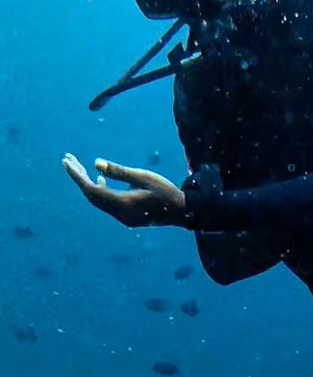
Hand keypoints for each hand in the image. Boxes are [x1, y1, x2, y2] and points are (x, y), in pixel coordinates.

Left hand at [63, 154, 185, 227]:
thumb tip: (96, 164)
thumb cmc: (165, 192)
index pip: (91, 189)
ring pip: (97, 200)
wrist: (181, 212)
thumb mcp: (143, 177)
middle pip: (91, 195)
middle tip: (68, 159)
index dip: (77, 175)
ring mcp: (122, 217)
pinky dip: (99, 191)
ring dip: (87, 184)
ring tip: (79, 166)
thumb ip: (119, 171)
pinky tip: (99, 180)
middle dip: (78, 177)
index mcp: (122, 204)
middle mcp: (118, 213)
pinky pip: (106, 204)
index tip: (67, 161)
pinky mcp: (126, 217)